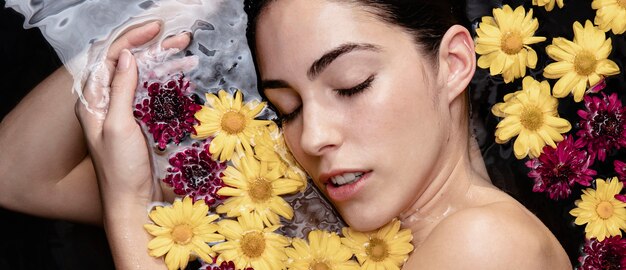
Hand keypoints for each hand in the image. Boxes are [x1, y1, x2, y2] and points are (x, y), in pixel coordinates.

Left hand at [76, 22, 190, 207]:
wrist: (133, 201)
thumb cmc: (120, 168)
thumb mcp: (118, 126)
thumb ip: (121, 90)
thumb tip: (129, 56)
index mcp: (93, 100)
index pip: (110, 58)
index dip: (132, 39)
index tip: (156, 30)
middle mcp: (107, 101)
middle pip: (128, 63)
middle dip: (152, 47)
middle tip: (178, 39)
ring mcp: (125, 110)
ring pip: (143, 76)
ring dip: (164, 62)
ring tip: (186, 53)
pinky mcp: (141, 121)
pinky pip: (153, 92)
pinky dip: (168, 80)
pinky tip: (184, 75)